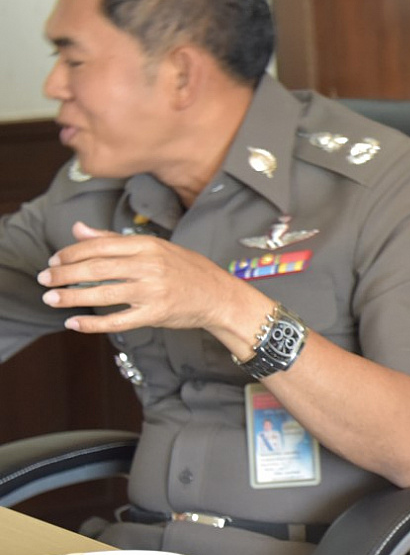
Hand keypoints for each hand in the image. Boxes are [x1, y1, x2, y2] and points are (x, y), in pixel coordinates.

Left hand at [37, 222, 266, 338]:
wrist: (220, 296)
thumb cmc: (187, 270)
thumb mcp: (155, 247)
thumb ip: (114, 240)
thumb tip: (78, 230)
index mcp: (148, 246)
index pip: (99, 247)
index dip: (71, 253)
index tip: (54, 260)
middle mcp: (149, 266)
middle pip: (96, 269)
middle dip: (64, 274)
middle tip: (44, 280)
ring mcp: (153, 291)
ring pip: (102, 294)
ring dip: (71, 297)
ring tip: (51, 299)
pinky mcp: (155, 314)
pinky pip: (118, 321)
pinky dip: (93, 324)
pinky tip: (74, 323)